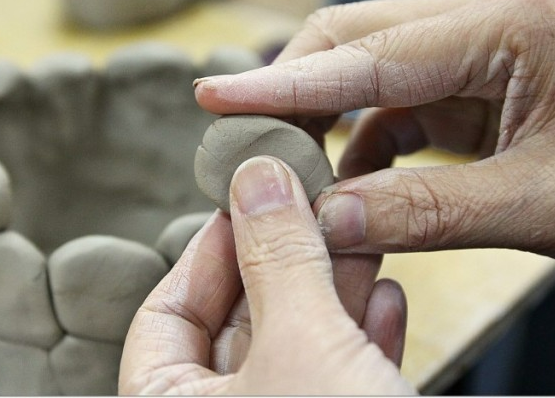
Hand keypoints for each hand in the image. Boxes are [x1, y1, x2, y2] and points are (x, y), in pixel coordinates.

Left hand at [119, 156, 415, 394]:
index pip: (166, 317)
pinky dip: (364, 336)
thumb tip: (255, 178)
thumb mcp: (302, 344)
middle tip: (315, 204)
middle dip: (289, 260)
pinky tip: (388, 296)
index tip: (247, 202)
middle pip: (243, 321)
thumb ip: (278, 257)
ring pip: (299, 345)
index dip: (208, 251)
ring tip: (362, 234)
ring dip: (335, 289)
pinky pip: (340, 376)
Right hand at [194, 0, 554, 262]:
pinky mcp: (463, 83)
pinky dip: (358, 141)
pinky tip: (347, 182)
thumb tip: (328, 221)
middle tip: (240, 141)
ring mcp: (469, 50)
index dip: (286, 83)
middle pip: (354, 39)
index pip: (369, 53)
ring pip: (363, 69)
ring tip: (285, 167)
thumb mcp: (541, 206)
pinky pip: (389, 103)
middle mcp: (479, 22)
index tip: (215, 97)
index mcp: (505, 26)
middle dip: (293, 89)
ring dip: (320, 116)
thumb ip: (430, 213)